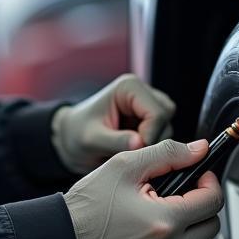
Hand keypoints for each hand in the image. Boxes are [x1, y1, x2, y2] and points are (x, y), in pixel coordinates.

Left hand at [52, 73, 175, 175]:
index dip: (150, 136)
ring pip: (167, 128)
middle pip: (166, 119)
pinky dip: (149, 147)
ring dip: (150, 144)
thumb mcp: (91, 139)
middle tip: (129, 152)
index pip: (157, 113)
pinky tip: (130, 150)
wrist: (71, 139)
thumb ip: (115, 140)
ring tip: (124, 150)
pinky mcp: (150, 120)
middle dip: (151, 139)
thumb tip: (140, 143)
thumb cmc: (78, 134)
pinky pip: (162, 136)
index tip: (133, 151)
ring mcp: (148, 105)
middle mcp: (142, 92)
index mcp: (129, 87)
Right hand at [64, 137, 222, 238]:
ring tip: (153, 219)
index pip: (213, 201)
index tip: (199, 178)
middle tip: (172, 197)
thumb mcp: (124, 167)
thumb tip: (199, 150)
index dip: (208, 183)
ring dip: (185, 231)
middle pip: (210, 226)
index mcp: (164, 221)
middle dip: (197, 207)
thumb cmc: (88, 206)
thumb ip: (167, 154)